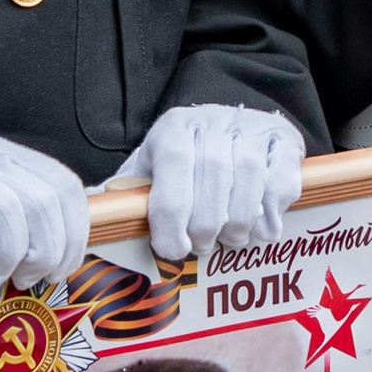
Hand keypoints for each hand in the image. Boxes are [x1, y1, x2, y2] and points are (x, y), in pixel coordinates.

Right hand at [0, 137, 89, 295]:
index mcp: (4, 155)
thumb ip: (29, 219)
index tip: (62, 270)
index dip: (72, 234)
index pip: (63, 185)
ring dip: (7, 259)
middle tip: (26, 281)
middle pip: (41, 201)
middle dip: (43, 253)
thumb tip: (76, 246)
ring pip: (5, 212)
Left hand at [120, 106, 304, 262]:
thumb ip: (122, 195)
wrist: (227, 126)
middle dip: (206, 226)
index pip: (173, 172)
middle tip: (202, 248)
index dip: (171, 219)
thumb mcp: (149, 170)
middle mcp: (213, 121)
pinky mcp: (284, 138)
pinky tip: (263, 227)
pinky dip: (274, 210)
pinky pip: (283, 177)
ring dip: (241, 222)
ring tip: (232, 240)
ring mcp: (252, 127)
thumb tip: (87, 215)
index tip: (172, 250)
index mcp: (172, 129)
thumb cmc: (182, 162)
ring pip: (251, 179)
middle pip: (213, 178)